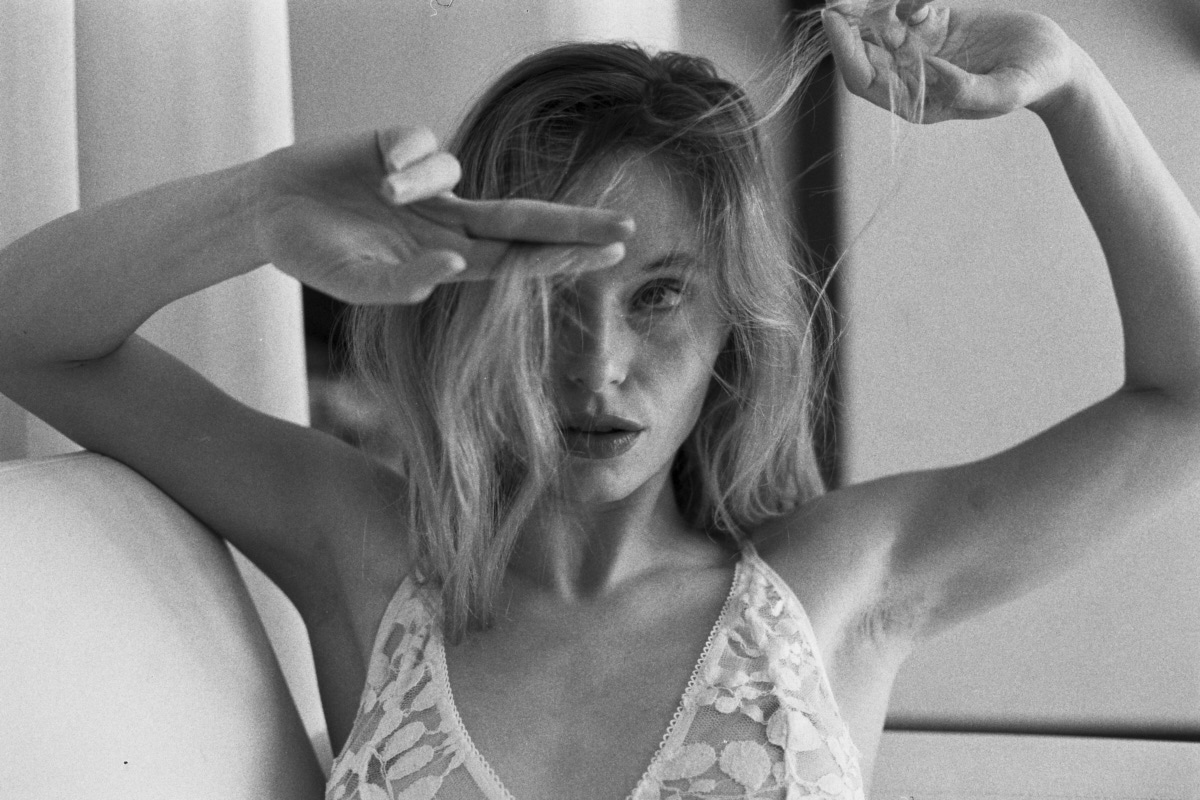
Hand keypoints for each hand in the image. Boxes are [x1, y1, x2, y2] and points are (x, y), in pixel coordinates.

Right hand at [251, 127, 632, 303]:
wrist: (266, 210)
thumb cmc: (312, 254)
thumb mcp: (353, 281)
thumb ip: (400, 281)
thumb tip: (452, 266)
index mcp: (445, 258)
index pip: (516, 259)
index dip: (562, 255)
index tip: (611, 252)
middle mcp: (448, 221)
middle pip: (524, 219)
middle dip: (575, 225)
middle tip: (628, 227)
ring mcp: (428, 184)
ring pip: (454, 168)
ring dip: (420, 182)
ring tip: (377, 195)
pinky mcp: (402, 145)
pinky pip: (421, 144)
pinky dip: (403, 159)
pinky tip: (375, 171)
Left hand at [823, 1, 1077, 122]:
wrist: (1054, 61)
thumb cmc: (1030, 83)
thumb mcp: (1003, 93)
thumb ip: (964, 91)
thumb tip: (926, 71)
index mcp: (916, 101)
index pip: (865, 79)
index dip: (845, 52)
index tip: (834, 20)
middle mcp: (910, 76)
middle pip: (863, 50)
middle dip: (847, 25)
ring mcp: (920, 49)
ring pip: (880, 25)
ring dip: (872, 6)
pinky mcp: (934, 24)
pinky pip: (905, 6)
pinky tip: (928, 0)